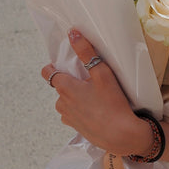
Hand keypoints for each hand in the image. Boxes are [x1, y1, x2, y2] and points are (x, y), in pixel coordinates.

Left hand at [41, 29, 152, 155]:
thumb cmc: (112, 104)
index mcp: (64, 88)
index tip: (66, 64)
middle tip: (90, 79)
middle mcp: (61, 103)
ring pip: (67, 100)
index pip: (47, 73)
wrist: (121, 136)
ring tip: (97, 95)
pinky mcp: (75, 127)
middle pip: (60, 86)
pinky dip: (82, 109)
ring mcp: (68, 117)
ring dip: (77, 96)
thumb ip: (86, 52)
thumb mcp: (102, 73)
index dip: (54, 66)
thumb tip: (73, 33)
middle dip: (72, 81)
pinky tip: (97, 108)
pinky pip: (74, 112)